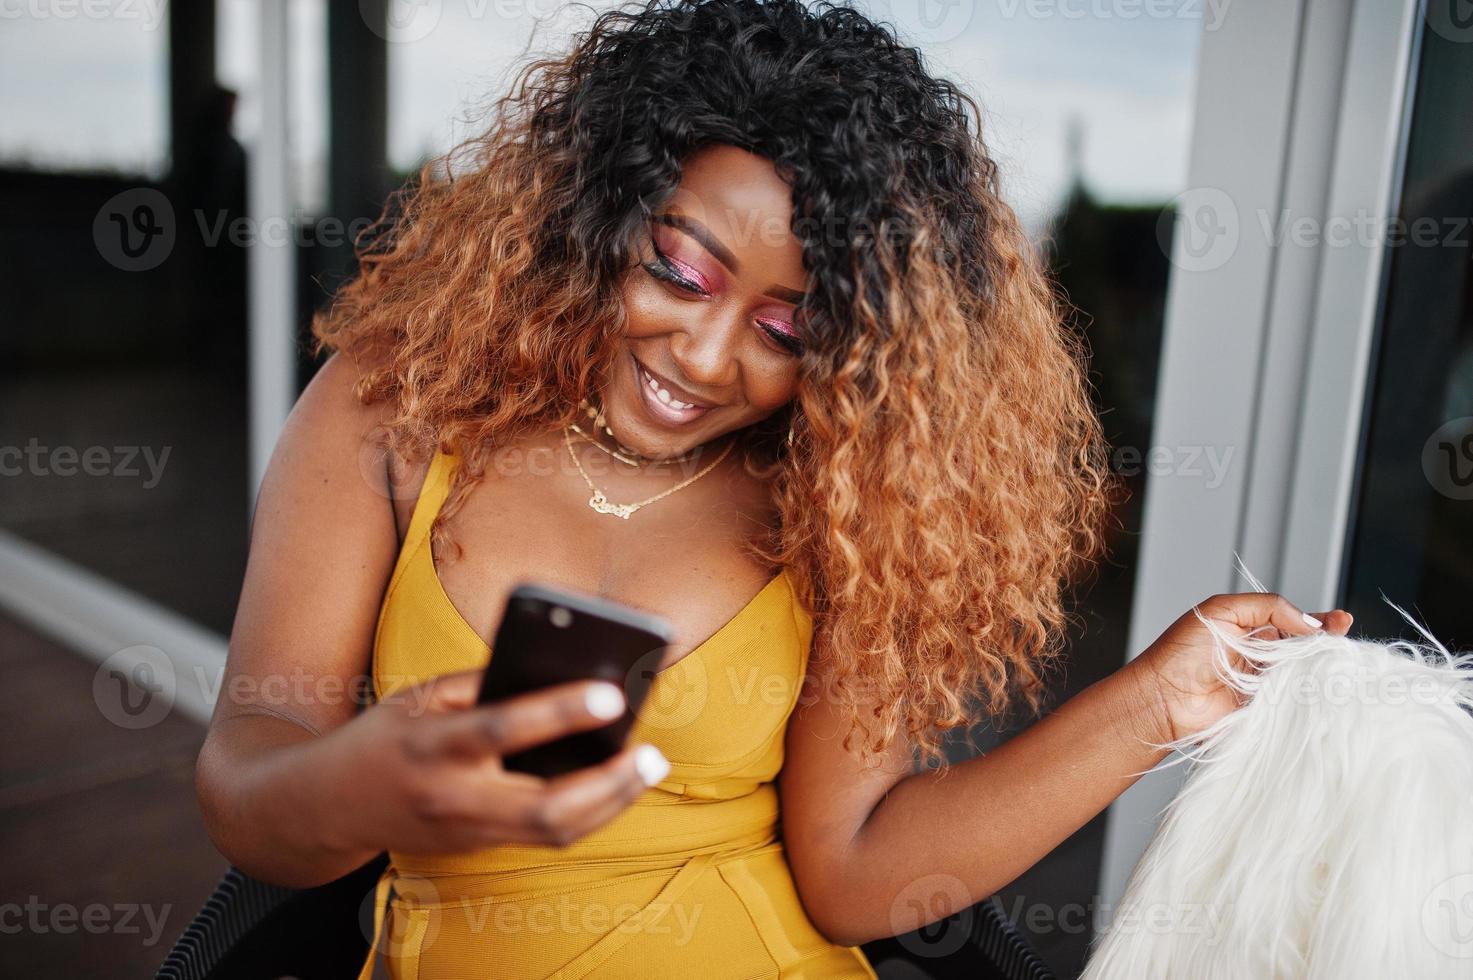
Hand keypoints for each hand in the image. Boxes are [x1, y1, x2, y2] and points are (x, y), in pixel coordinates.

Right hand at [308, 669, 669, 855]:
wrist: (327, 805)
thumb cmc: (388, 734)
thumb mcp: (423, 696)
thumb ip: (484, 685)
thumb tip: (560, 670)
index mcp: (433, 745)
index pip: (502, 728)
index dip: (559, 712)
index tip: (612, 696)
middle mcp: (452, 796)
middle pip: (544, 808)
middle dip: (609, 784)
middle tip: (653, 755)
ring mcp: (466, 832)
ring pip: (554, 832)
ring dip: (610, 802)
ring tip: (648, 767)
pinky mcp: (477, 848)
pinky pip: (544, 836)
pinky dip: (587, 811)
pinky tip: (617, 785)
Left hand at [1125, 593, 1353, 745]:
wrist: (1163, 698)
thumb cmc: (1181, 652)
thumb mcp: (1221, 611)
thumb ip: (1267, 607)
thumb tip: (1306, 621)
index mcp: (1248, 627)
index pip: (1291, 620)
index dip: (1316, 621)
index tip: (1340, 621)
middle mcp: (1258, 654)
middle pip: (1303, 647)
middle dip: (1327, 642)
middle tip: (1345, 637)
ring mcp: (1264, 683)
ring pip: (1303, 672)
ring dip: (1322, 666)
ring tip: (1340, 658)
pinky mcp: (1266, 708)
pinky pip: (1295, 698)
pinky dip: (1311, 691)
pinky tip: (1326, 683)